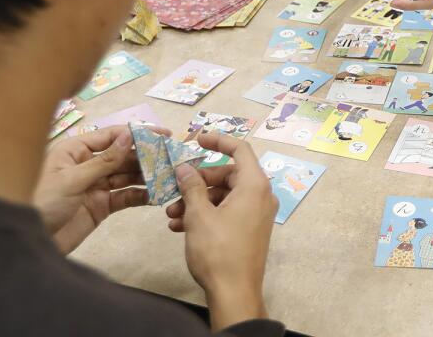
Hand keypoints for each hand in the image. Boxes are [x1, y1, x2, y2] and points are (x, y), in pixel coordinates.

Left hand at [33, 124, 163, 254]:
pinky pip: (125, 197)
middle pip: (123, 156)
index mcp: (76, 150)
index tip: (163, 135)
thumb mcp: (73, 179)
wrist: (30, 242)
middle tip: (171, 158)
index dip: (138, 134)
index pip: (112, 136)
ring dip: (147, 176)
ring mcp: (96, 186)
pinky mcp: (101, 206)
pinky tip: (156, 195)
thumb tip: (129, 136)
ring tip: (169, 176)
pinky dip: (141, 196)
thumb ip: (104, 160)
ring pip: (127, 176)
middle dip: (146, 157)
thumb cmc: (43, 203)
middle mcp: (88, 164)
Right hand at [165, 133, 276, 326]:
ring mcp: (257, 214)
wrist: (234, 292)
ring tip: (171, 215)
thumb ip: (192, 186)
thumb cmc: (218, 250)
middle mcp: (261, 195)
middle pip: (228, 175)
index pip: (240, 149)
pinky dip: (206, 214)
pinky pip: (228, 212)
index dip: (218, 141)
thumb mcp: (199, 215)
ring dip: (197, 201)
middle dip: (198, 182)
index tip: (196, 140)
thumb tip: (185, 167)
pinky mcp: (250, 229)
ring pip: (224, 196)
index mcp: (254, 185)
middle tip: (175, 190)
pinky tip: (180, 226)